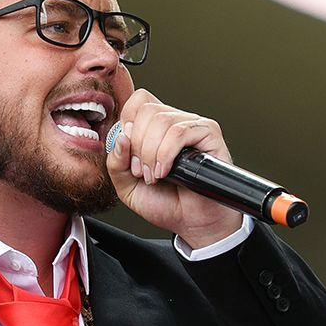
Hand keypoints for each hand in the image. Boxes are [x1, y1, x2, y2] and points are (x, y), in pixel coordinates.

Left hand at [106, 88, 242, 247]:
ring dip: (151, 153)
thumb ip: (116, 162)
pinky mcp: (209, 134)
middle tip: (142, 171)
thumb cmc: (165, 203)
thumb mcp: (126, 185)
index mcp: (155, 128)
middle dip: (138, 145)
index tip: (129, 154)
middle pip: (147, 110)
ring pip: (162, 120)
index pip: (138, 102)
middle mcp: (174, 122)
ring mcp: (192, 126)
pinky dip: (166, 154)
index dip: (127, 123)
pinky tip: (166, 172)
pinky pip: (180, 132)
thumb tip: (122, 136)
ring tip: (155, 176)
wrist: (192, 224)